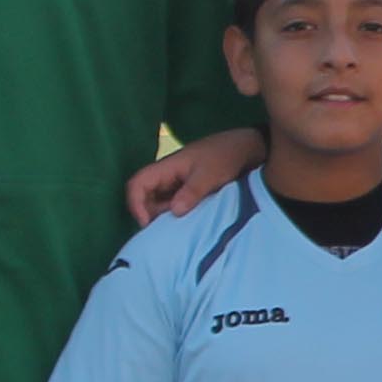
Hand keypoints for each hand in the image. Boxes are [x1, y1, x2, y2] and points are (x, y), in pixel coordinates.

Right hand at [128, 128, 264, 224]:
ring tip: (179, 232)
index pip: (136, 184)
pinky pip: (174, 206)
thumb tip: (174, 211)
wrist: (245, 148)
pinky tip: (188, 227)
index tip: (148, 224)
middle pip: (144, 198)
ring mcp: (177, 184)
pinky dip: (177, 217)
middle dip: (150, 216)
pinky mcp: (188, 192)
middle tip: (167, 233)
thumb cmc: (225, 156)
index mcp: (166, 167)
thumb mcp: (210, 175)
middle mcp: (166, 176)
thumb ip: (192, 192)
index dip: (135, 204)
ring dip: (164, 218)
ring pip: (159, 205)